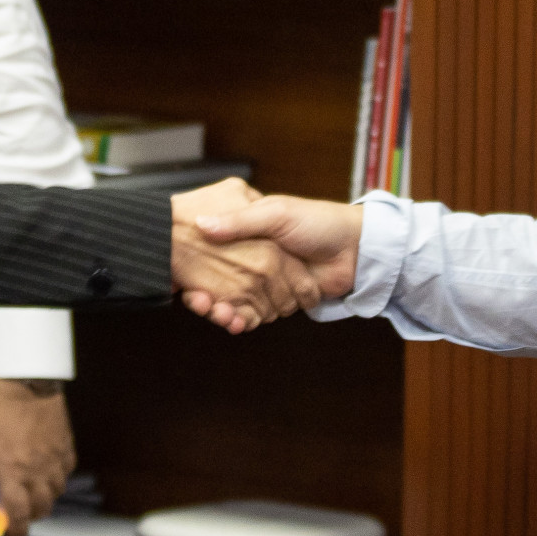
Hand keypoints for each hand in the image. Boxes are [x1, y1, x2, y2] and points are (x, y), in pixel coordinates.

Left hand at [0, 377, 73, 535]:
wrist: (23, 372)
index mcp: (10, 470)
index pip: (19, 515)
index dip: (17, 534)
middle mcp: (36, 468)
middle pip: (41, 508)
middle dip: (29, 517)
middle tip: (16, 512)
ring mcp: (54, 456)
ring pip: (56, 492)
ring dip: (44, 498)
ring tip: (30, 491)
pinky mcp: (65, 442)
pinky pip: (65, 470)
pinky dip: (57, 477)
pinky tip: (44, 470)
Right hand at [183, 196, 363, 320]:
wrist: (355, 248)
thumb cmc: (316, 221)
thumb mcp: (275, 214)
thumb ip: (239, 221)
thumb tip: (202, 223)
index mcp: (249, 235)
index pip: (213, 253)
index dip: (196, 268)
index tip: (181, 278)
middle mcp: (255, 259)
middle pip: (219, 283)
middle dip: (206, 295)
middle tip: (197, 301)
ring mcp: (268, 282)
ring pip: (235, 301)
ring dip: (222, 310)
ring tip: (215, 312)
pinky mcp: (282, 301)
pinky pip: (257, 314)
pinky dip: (243, 320)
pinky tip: (233, 321)